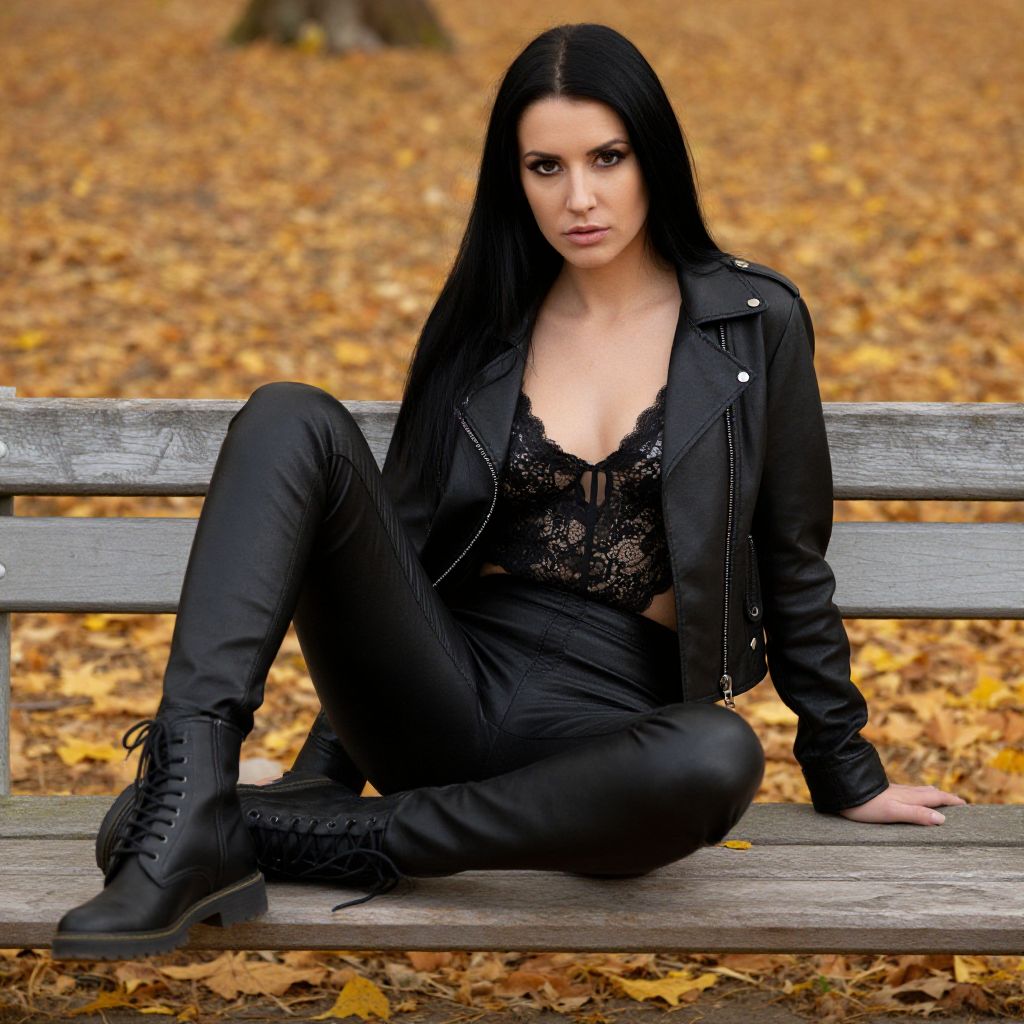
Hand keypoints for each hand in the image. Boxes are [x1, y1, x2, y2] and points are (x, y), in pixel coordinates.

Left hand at [838, 784, 966, 824]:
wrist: (844, 790)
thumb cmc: (867, 805)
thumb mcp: (893, 812)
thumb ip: (917, 814)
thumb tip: (942, 818)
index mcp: (910, 797)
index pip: (936, 798)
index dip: (950, 801)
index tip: (964, 804)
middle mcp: (904, 792)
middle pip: (929, 793)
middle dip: (944, 797)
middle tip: (956, 801)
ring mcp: (894, 791)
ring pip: (917, 791)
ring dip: (931, 794)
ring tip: (937, 796)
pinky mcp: (884, 792)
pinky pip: (906, 792)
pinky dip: (916, 795)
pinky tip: (908, 796)